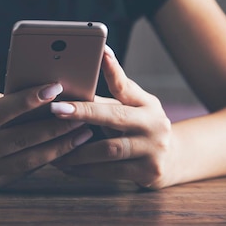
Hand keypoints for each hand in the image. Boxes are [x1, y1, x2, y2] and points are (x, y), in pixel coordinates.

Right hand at [0, 83, 92, 190]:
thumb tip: (23, 98)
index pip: (4, 111)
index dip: (30, 98)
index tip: (54, 87)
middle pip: (25, 139)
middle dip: (57, 126)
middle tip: (82, 114)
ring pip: (31, 160)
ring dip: (60, 147)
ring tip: (84, 134)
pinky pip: (25, 170)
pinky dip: (46, 158)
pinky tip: (65, 148)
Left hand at [50, 46, 174, 188]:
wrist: (173, 160)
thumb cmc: (138, 128)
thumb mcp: (131, 110)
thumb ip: (105, 100)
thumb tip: (70, 85)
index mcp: (147, 103)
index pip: (126, 85)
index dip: (112, 69)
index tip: (100, 53)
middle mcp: (154, 124)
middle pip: (115, 116)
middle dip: (82, 112)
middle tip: (55, 108)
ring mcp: (154, 149)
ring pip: (109, 149)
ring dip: (77, 149)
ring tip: (53, 147)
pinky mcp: (149, 172)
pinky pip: (109, 171)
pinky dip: (84, 170)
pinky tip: (66, 166)